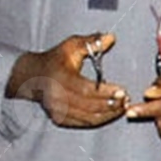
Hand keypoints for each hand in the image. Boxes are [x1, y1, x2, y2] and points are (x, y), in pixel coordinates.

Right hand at [5, 33, 126, 127]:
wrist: (33, 76)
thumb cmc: (56, 59)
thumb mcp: (71, 46)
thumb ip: (91, 42)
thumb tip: (111, 37)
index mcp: (60, 79)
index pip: (86, 90)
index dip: (106, 93)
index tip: (123, 91)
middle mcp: (57, 97)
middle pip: (89, 106)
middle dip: (111, 105)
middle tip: (127, 100)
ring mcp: (57, 110)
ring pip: (88, 118)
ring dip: (108, 114)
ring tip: (123, 107)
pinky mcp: (59, 119)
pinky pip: (83, 123)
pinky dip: (100, 119)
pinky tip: (112, 113)